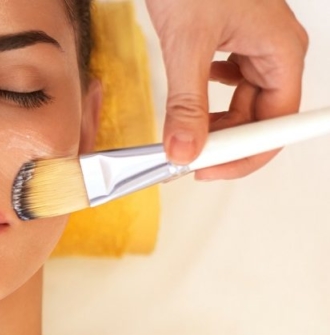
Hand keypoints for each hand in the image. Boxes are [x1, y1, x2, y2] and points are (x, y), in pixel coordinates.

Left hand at [145, 0, 308, 179]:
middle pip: (259, 114)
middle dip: (224, 140)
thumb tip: (185, 151)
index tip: (208, 170)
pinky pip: (230, 77)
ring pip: (243, 98)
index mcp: (281, 51)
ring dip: (215, 119)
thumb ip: (186, 103)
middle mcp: (276, 48)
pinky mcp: (233, 33)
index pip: (275, 124)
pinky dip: (208, 94)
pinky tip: (191, 95)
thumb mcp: (186, 45)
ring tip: (183, 131)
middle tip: (185, 157)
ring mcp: (256, 40)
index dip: (244, 155)